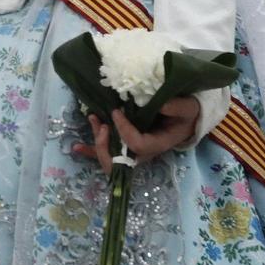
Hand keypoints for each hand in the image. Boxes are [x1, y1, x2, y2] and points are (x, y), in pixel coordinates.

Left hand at [75, 96, 201, 173]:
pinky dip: (91, 150)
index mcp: (158, 144)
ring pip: (110, 158)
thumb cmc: (187, 114)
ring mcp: (133, 150)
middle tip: (101, 125)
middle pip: (119, 161)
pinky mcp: (126, 144)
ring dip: (97, 143)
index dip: (124, 131)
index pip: (138, 145)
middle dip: (105, 146)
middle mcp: (143, 152)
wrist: (187, 120)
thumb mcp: (188, 108)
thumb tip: (160, 103)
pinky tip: (76, 147)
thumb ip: (176, 106)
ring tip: (93, 120)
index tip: (116, 112)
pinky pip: (108, 151)